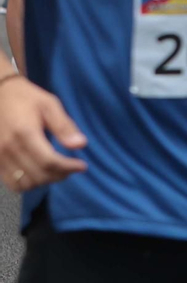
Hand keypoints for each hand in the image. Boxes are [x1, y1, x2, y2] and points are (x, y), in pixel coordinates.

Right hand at [0, 75, 86, 192]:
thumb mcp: (49, 105)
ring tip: (57, 171)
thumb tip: (81, 145)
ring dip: (44, 182)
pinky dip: (28, 183)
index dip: (68, 168)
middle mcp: (8, 148)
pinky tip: (40, 173)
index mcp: (25, 133)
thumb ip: (64, 126)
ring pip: (24, 184)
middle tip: (72, 167)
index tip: (82, 165)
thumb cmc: (27, 98)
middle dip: (59, 175)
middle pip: (38, 175)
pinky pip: (11, 183)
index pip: (48, 161)